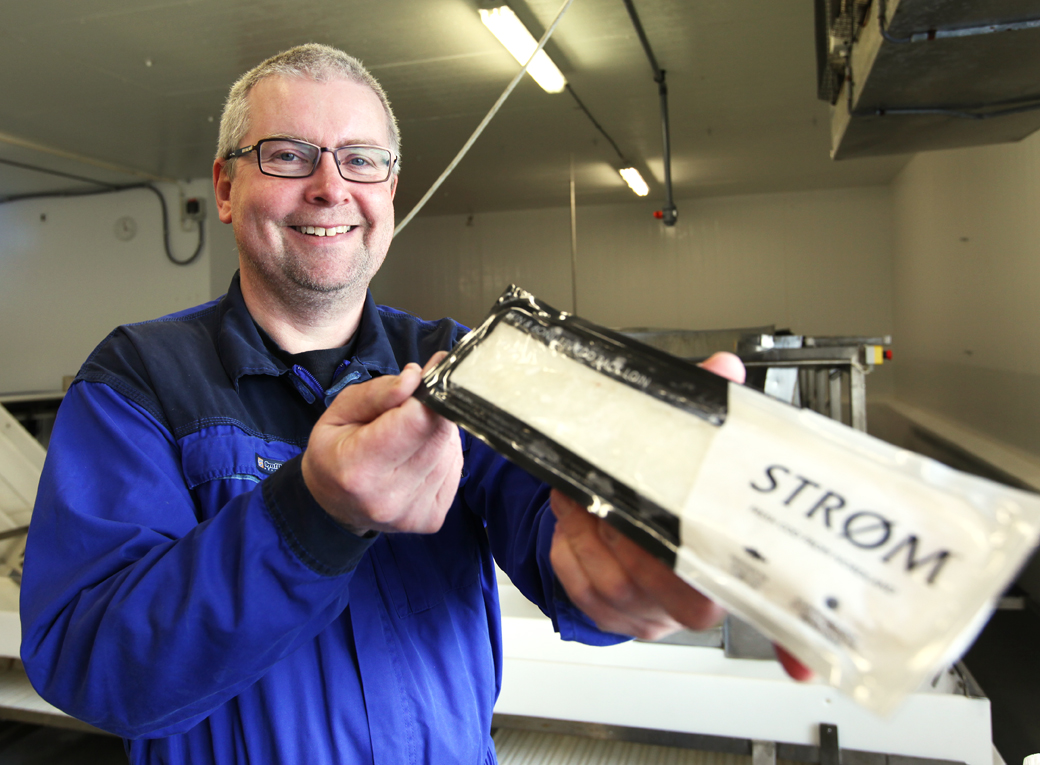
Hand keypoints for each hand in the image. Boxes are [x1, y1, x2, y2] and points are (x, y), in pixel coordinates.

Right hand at [301, 353, 462, 534]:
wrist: (333, 506)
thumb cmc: (334, 451)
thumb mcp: (340, 411)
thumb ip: (378, 392)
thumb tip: (416, 377)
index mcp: (359, 468)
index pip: (416, 422)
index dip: (431, 391)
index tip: (436, 370)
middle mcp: (388, 497)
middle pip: (438, 434)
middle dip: (434, 409)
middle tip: (418, 401)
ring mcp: (413, 512)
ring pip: (450, 450)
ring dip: (437, 433)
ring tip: (410, 434)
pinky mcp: (431, 519)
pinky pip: (455, 469)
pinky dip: (442, 453)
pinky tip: (419, 454)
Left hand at [549, 352, 812, 679]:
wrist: (611, 529)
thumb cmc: (661, 496)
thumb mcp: (687, 451)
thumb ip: (704, 416)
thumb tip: (723, 371)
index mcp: (730, 568)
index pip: (773, 610)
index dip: (793, 640)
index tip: (801, 661)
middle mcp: (694, 602)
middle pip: (688, 596)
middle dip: (646, 537)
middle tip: (623, 493)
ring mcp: (649, 615)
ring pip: (624, 584)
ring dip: (597, 530)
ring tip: (585, 490)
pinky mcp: (606, 614)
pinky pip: (583, 585)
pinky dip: (570, 543)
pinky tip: (571, 514)